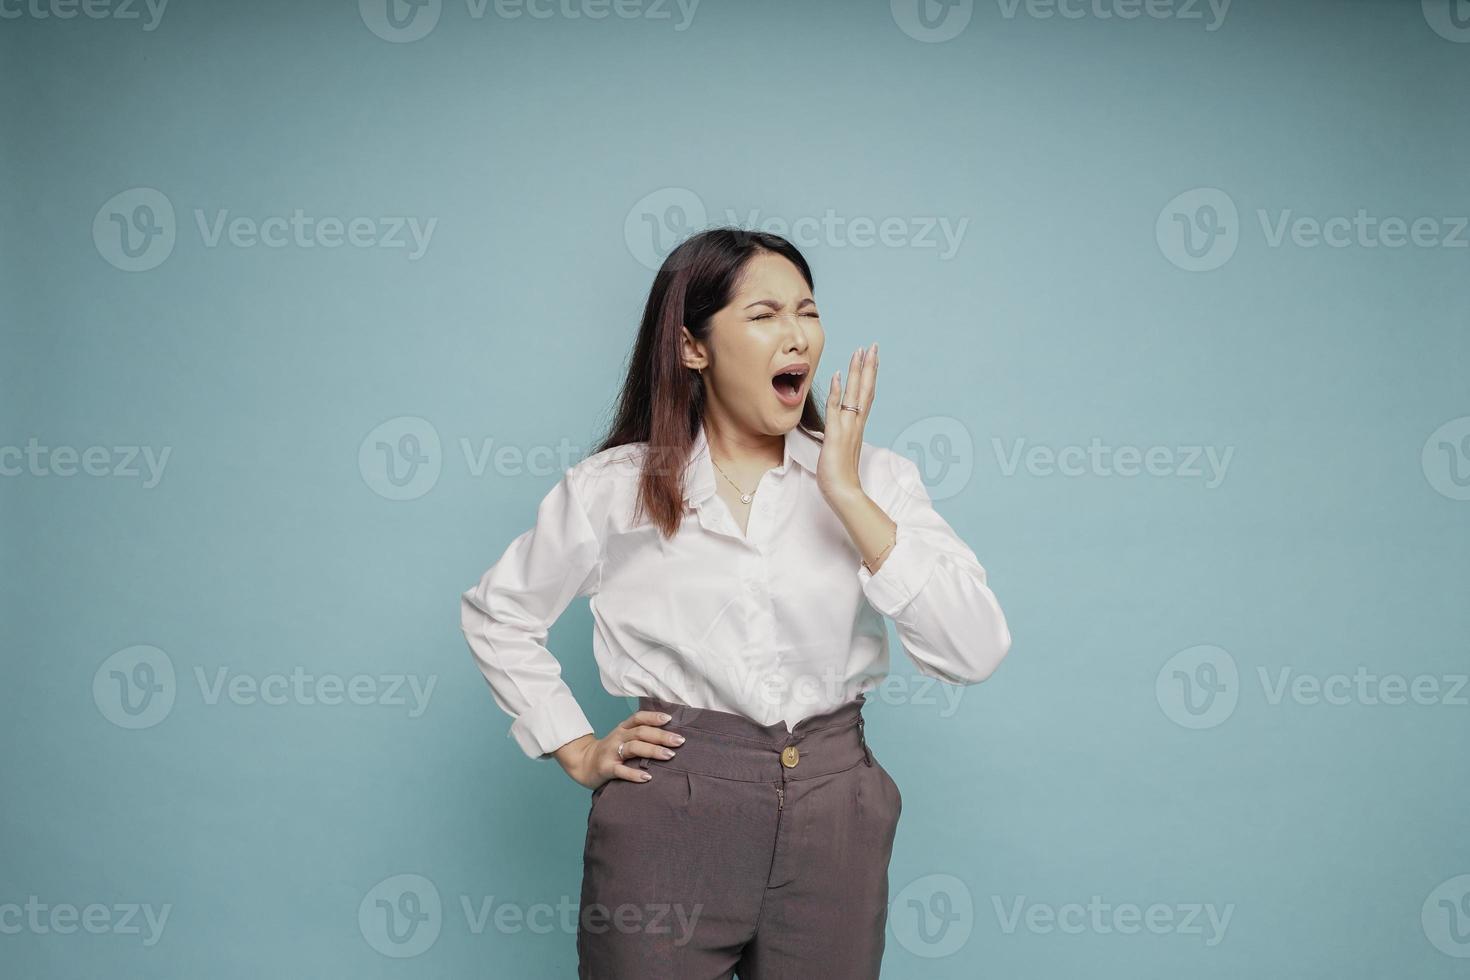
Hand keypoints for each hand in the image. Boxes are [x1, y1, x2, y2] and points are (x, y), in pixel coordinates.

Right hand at [556, 709, 683, 789]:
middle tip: (679, 741)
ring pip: (633, 748)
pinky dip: (634, 774)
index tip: (670, 719)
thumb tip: (669, 735)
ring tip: (669, 756)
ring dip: (652, 751)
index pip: (638, 718)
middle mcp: (617, 737)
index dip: (654, 717)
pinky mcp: (606, 768)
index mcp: (623, 728)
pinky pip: (621, 770)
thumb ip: (640, 735)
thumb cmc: (610, 751)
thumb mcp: (622, 738)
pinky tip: (647, 777)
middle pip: (640, 732)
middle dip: (661, 736)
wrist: (583, 764)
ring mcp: (611, 753)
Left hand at [818, 342, 877, 502]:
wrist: (844, 493)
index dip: (869, 376)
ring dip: (857, 372)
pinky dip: (837, 392)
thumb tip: (838, 430)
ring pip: (855, 394)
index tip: (871, 358)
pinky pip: (836, 409)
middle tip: (872, 346)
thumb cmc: (841, 475)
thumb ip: (842, 437)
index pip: (866, 396)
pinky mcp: (836, 435)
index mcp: (857, 426)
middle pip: (865, 389)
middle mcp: (856, 424)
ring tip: (860, 351)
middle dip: (868, 366)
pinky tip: (836, 375)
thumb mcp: (840, 450)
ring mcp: (848, 428)